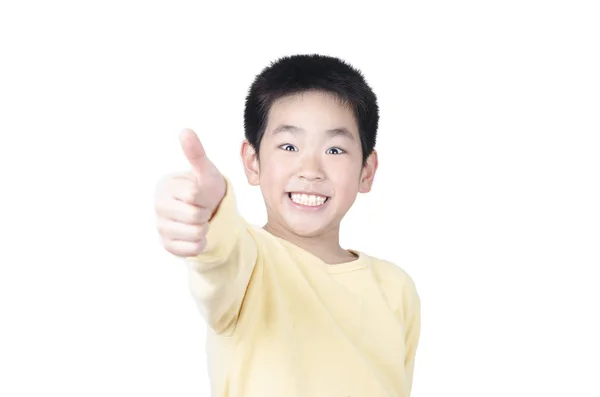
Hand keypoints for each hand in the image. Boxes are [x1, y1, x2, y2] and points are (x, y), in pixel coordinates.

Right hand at [155, 128, 226, 256]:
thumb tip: (185, 131)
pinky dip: (201, 243)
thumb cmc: (206, 188)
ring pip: (196, 234)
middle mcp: (158, 207)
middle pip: (195, 217)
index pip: (193, 196)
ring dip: (204, 228)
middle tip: (201, 208)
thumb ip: (196, 153)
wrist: (210, 209)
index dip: (205, 197)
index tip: (200, 194)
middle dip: (205, 213)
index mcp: (165, 187)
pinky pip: (194, 249)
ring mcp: (161, 227)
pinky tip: (195, 234)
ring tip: (199, 220)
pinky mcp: (168, 245)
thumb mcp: (205, 171)